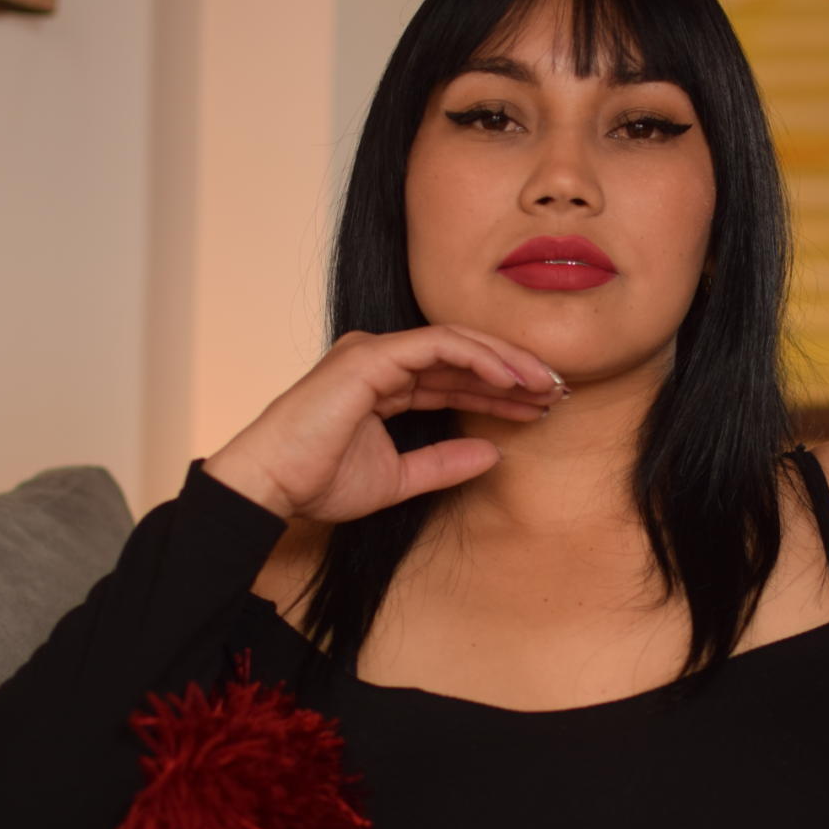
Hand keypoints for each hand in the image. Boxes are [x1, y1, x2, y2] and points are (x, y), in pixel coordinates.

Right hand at [203, 324, 567, 522]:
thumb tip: (494, 454)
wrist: (272, 486)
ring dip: (505, 361)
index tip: (540, 407)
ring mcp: (374, 351)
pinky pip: (438, 346)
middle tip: (557, 390)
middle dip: (514, 371)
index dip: (500, 390)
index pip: (455, 377)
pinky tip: (510, 378)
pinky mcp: (371, 355)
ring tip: (544, 384)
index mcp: (384, 383)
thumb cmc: (318, 482)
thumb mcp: (398, 478)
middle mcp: (381, 359)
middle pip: (462, 355)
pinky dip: (479, 358)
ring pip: (457, 342)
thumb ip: (445, 463)